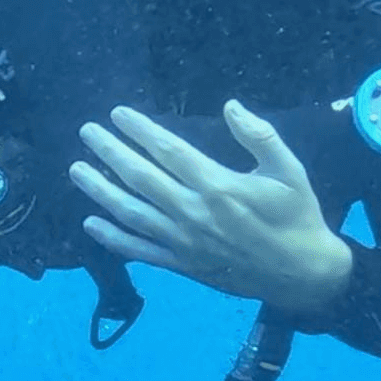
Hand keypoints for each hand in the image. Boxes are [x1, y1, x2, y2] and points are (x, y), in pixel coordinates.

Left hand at [72, 102, 352, 318]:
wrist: (304, 275)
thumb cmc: (298, 217)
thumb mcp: (290, 170)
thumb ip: (259, 135)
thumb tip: (231, 105)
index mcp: (219, 186)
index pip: (168, 151)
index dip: (140, 130)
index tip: (117, 114)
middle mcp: (195, 214)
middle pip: (141, 178)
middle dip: (110, 153)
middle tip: (87, 132)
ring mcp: (185, 243)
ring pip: (132, 214)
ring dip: (100, 191)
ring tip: (77, 170)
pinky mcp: (183, 266)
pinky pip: (140, 251)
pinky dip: (113, 238)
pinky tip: (90, 224)